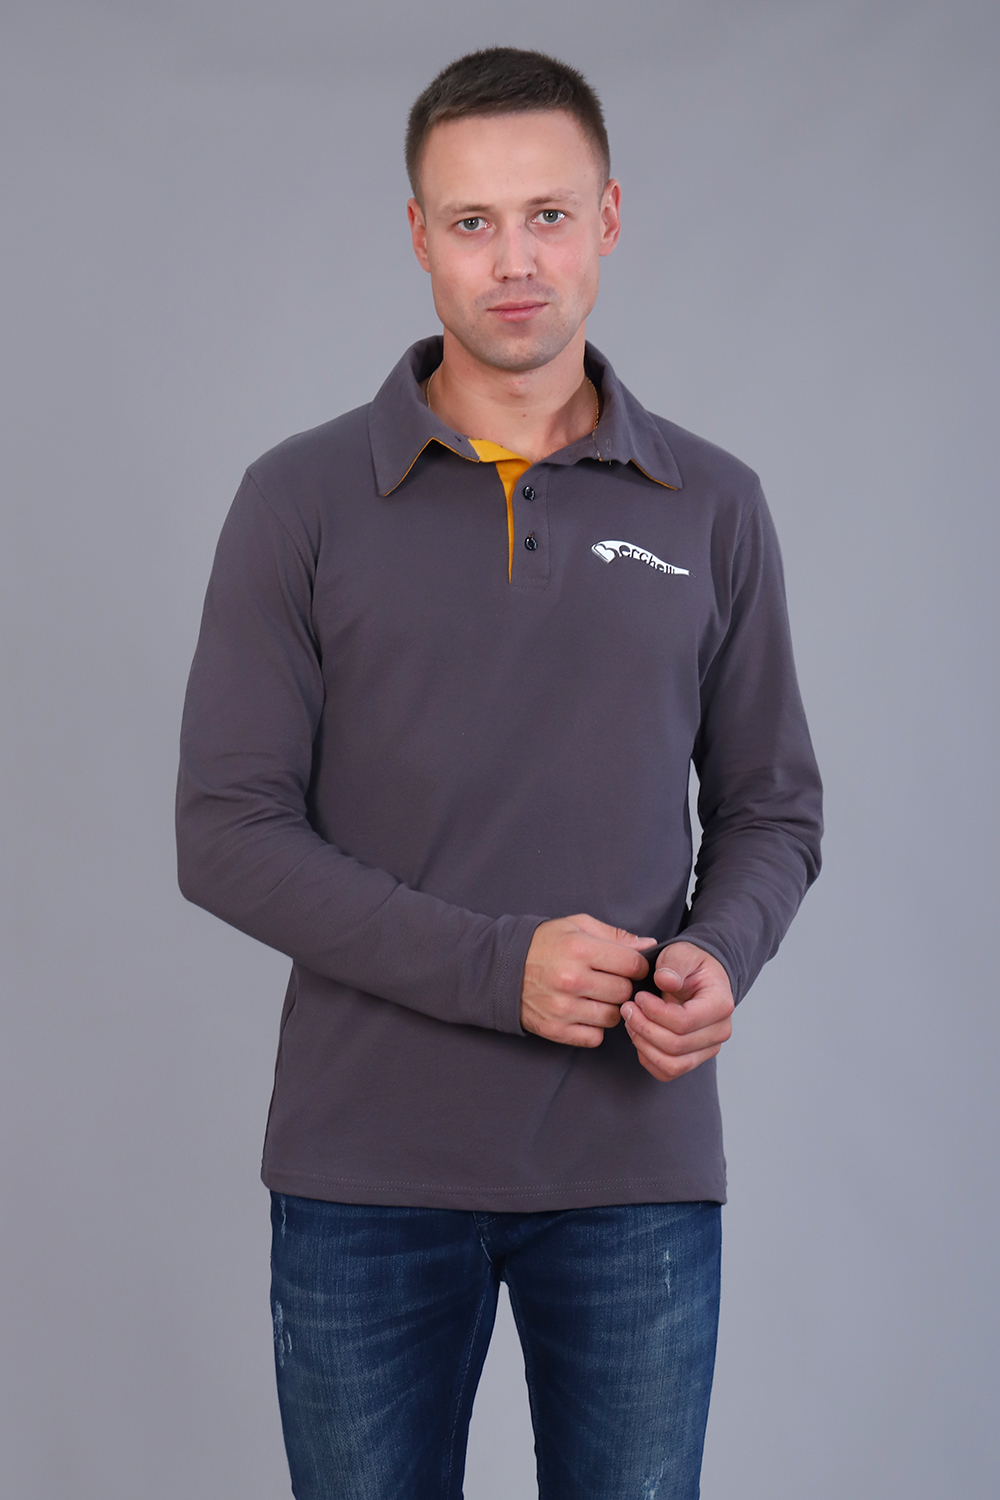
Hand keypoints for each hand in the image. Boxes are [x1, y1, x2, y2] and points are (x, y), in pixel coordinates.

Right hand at [521, 915, 656, 1047]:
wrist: (501, 969)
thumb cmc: (544, 944)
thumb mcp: (576, 926)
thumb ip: (615, 935)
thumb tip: (649, 946)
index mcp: (579, 949)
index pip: (632, 964)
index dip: (638, 966)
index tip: (630, 967)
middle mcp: (572, 980)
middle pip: (624, 992)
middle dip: (622, 986)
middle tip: (609, 980)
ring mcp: (563, 1008)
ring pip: (612, 1017)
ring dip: (609, 1008)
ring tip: (595, 996)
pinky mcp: (555, 1030)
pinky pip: (594, 1037)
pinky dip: (593, 1027)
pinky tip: (583, 1012)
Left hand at [621, 941, 733, 1081]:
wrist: (697, 976)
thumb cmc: (689, 964)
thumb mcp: (681, 953)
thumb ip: (674, 964)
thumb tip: (666, 980)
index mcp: (720, 1004)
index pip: (684, 1022)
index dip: (654, 1013)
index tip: (638, 997)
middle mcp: (720, 1031)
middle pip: (676, 1046)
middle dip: (644, 1028)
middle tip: (627, 1008)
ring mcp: (708, 1049)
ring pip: (672, 1065)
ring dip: (644, 1046)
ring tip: (631, 1022)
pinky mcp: (694, 1058)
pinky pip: (667, 1072)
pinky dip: (648, 1058)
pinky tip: (638, 1036)